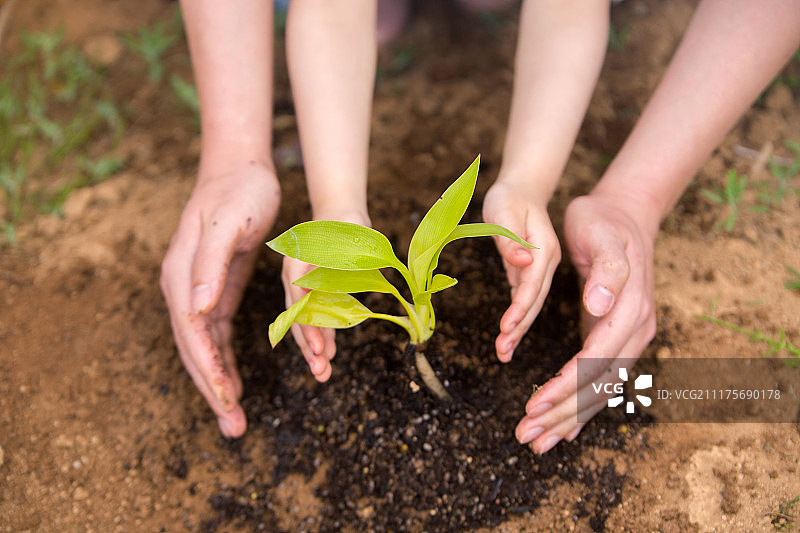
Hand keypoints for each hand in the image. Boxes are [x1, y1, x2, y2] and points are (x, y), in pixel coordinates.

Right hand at [161, 159, 279, 437]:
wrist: (239, 168)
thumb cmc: (239, 192)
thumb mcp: (229, 222)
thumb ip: (211, 264)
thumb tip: (198, 307)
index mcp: (182, 274)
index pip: (193, 334)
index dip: (210, 371)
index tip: (228, 400)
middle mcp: (182, 286)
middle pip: (193, 349)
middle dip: (213, 389)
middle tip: (233, 427)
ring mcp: (195, 289)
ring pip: (203, 347)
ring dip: (217, 382)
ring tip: (234, 417)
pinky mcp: (214, 289)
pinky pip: (214, 334)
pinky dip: (222, 360)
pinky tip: (234, 381)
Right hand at [281, 209, 370, 381]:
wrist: (339, 216)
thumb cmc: (345, 221)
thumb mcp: (350, 229)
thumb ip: (347, 249)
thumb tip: (351, 269)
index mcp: (298, 261)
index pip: (299, 297)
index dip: (307, 323)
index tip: (317, 346)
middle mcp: (295, 277)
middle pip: (298, 315)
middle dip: (308, 344)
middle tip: (319, 368)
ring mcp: (303, 288)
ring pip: (305, 322)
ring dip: (313, 348)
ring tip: (322, 373)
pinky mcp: (316, 295)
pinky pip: (318, 319)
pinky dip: (324, 338)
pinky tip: (329, 358)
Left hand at [482, 180, 560, 361]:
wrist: (521, 189)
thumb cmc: (509, 197)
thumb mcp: (503, 210)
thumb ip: (509, 238)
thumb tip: (520, 260)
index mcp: (544, 249)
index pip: (531, 284)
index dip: (519, 307)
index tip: (505, 328)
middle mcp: (546, 263)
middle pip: (533, 301)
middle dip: (518, 329)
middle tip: (502, 352)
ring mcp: (541, 270)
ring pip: (530, 305)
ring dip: (517, 330)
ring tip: (503, 353)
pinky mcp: (532, 275)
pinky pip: (526, 302)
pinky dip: (517, 320)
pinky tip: (507, 338)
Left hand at [515, 192, 656, 452]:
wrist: (626, 214)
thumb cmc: (605, 222)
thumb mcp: (601, 234)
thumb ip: (607, 270)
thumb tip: (600, 304)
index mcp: (631, 309)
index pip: (596, 359)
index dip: (565, 386)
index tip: (534, 405)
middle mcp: (637, 330)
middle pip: (600, 384)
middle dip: (561, 412)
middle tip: (525, 434)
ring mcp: (631, 337)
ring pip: (601, 389)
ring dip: (569, 418)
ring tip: (536, 441)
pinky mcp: (617, 339)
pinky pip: (602, 380)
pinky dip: (583, 406)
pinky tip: (566, 429)